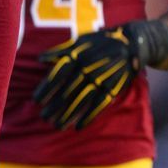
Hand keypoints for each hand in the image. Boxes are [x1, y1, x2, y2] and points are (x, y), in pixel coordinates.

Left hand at [33, 20, 167, 129]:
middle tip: (44, 117)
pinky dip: (88, 116)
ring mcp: (101, 80)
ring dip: (68, 114)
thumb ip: (60, 51)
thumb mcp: (79, 41)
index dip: (46, 89)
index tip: (36, 100)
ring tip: (57, 125)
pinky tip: (78, 126)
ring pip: (81, 100)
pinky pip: (98, 105)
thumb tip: (40, 59)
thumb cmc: (99, 41)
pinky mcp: (113, 88)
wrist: (130, 42)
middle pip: (67, 91)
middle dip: (54, 105)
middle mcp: (87, 69)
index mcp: (77, 56)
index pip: (58, 75)